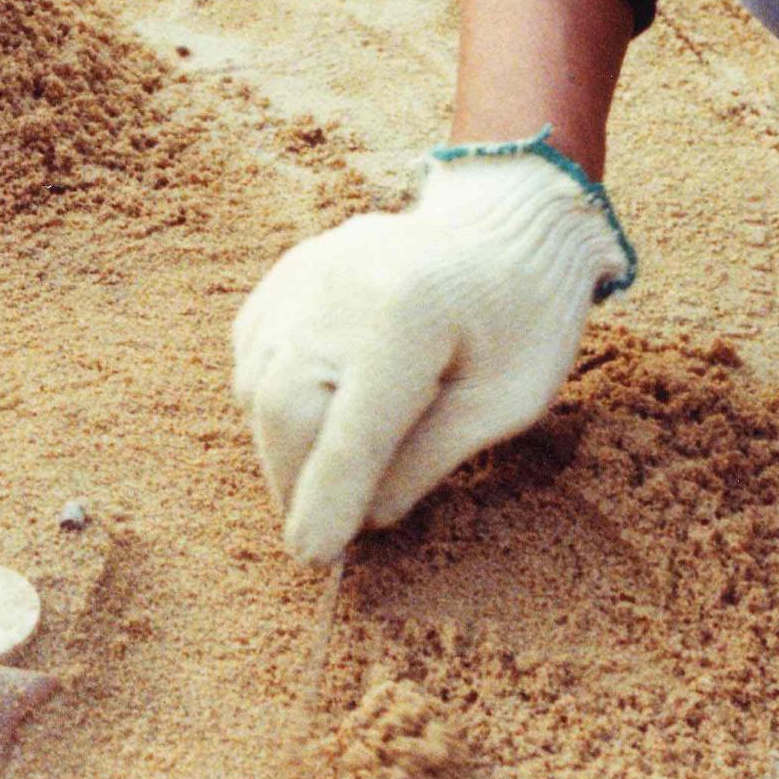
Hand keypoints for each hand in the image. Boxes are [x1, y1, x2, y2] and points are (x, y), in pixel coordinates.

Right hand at [231, 139, 634, 565]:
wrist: (508, 221)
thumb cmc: (525, 314)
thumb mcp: (507, 401)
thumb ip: (432, 457)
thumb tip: (367, 516)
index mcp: (405, 322)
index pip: (348, 438)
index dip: (326, 506)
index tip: (315, 557)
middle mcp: (338, 291)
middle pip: (284, 412)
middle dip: (295, 482)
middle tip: (326, 528)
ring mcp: (304, 274)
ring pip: (259, 385)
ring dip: (283, 444)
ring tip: (327, 474)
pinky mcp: (289, 273)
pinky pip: (254, 352)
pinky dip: (271, 397)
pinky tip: (315, 414)